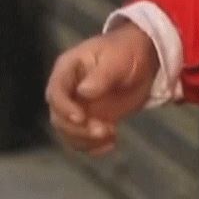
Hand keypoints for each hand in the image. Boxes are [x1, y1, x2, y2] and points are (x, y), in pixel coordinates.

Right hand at [46, 24, 158, 155]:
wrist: (143, 60)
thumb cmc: (126, 52)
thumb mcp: (116, 60)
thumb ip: (101, 76)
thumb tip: (84, 92)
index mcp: (68, 69)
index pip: (55, 92)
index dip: (64, 108)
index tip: (81, 118)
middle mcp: (68, 90)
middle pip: (58, 117)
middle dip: (78, 129)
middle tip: (104, 130)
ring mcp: (77, 107)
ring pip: (68, 132)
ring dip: (86, 140)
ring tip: (111, 134)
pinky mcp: (89, 120)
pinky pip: (82, 140)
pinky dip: (94, 146)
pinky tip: (112, 143)